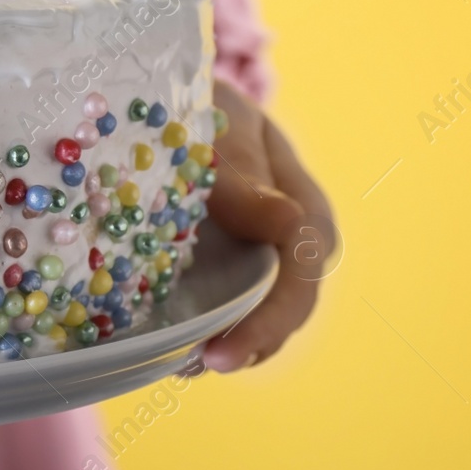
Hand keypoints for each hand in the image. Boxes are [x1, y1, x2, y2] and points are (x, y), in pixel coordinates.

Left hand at [201, 79, 333, 371]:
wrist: (179, 103)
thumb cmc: (205, 108)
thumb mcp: (221, 127)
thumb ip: (242, 178)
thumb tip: (288, 223)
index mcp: (301, 204)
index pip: (301, 269)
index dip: (269, 317)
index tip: (223, 348)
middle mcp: (291, 241)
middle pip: (286, 306)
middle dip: (247, 342)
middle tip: (195, 366)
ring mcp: (261, 257)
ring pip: (258, 315)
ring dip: (225, 343)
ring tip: (178, 366)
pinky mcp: (227, 266)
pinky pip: (225, 307)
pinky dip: (203, 330)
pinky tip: (169, 348)